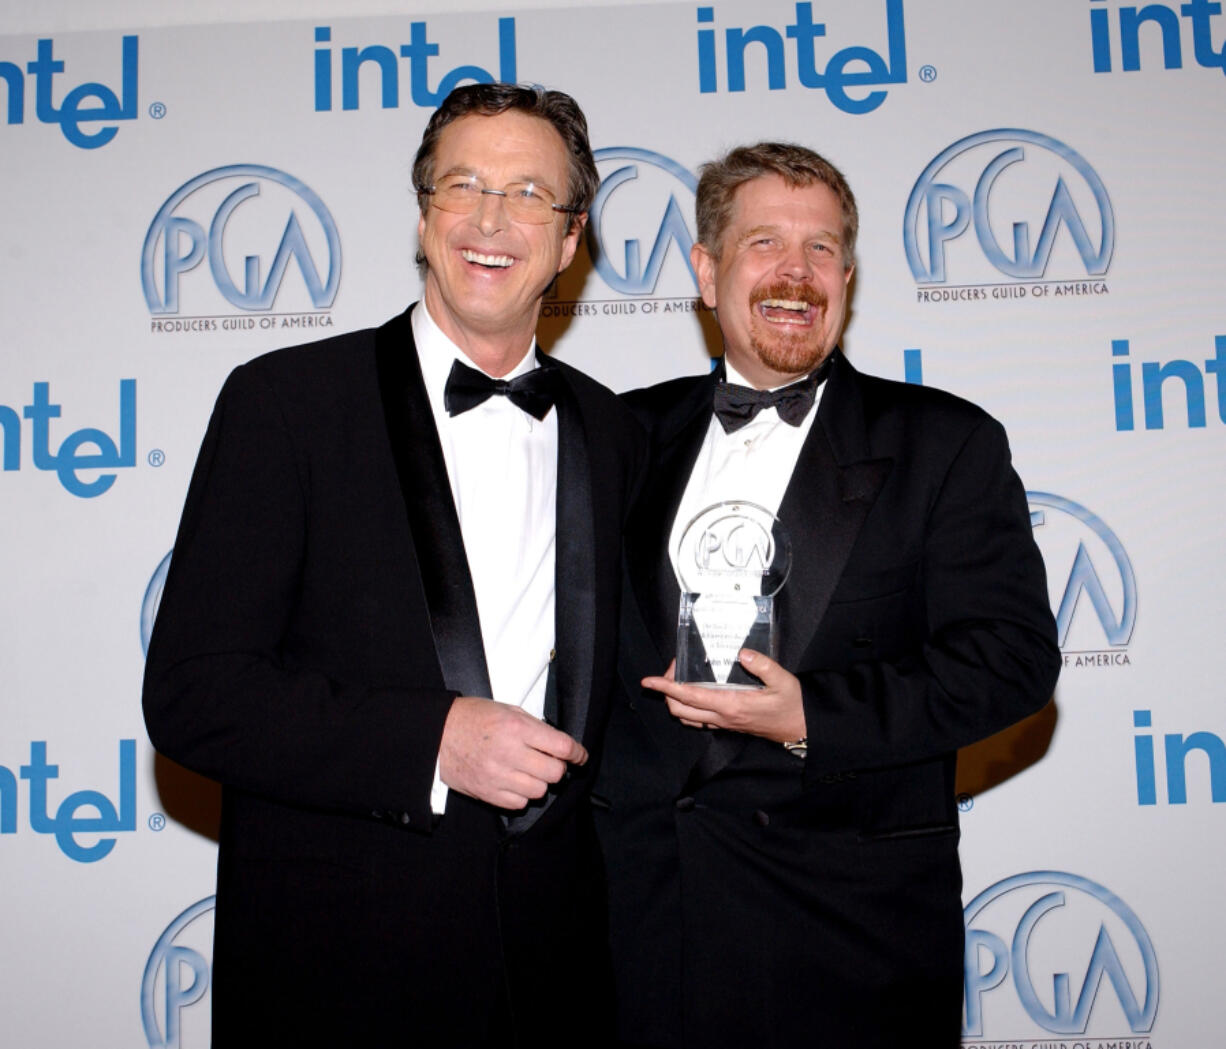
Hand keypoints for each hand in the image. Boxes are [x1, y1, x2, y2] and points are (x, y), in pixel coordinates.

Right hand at [438, 696, 587, 809]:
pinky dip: (522, 795)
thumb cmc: (472, 718)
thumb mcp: (506, 710)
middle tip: (550, 762)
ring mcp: (498, 775)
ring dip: (539, 782)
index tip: (580, 756)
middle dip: (557, 767)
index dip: (577, 753)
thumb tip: (559, 745)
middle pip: (554, 772)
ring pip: (539, 791)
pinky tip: (514, 782)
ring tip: (529, 771)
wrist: (437, 735)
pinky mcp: (487, 792)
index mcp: (517, 728)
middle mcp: (510, 752)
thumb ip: (534, 727)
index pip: (562, 746)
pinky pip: (519, 803)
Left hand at [642, 649, 805, 743]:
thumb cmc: (792, 705)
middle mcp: (722, 716)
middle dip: (667, 691)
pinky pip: (698, 720)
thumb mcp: (783, 680)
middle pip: (679, 710)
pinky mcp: (727, 725)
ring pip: (686, 717)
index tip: (649, 680)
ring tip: (677, 680)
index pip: (689, 696)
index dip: (666, 687)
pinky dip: (687, 708)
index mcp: (731, 704)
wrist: (799, 728)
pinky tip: (692, 694)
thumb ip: (762, 665)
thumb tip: (741, 653)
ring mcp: (723, 723)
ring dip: (675, 701)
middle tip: (672, 670)